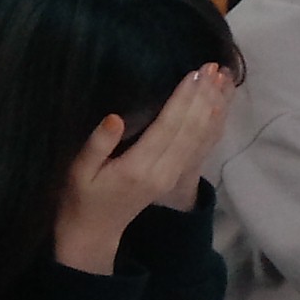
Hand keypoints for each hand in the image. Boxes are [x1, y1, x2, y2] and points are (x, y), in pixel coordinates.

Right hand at [55, 65, 233, 274]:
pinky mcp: (176, 177)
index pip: (168, 127)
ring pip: (201, 137)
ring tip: (220, 79)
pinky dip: (212, 123)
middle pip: (190, 129)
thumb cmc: (80, 196)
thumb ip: (97, 145)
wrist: (94, 232)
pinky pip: (201, 147)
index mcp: (138, 168)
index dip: (182, 99)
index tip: (193, 73)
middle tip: (212, 67)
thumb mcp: (79, 171)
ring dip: (212, 106)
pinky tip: (218, 104)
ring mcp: (172, 176)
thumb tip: (115, 118)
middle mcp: (163, 172)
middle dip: (203, 96)